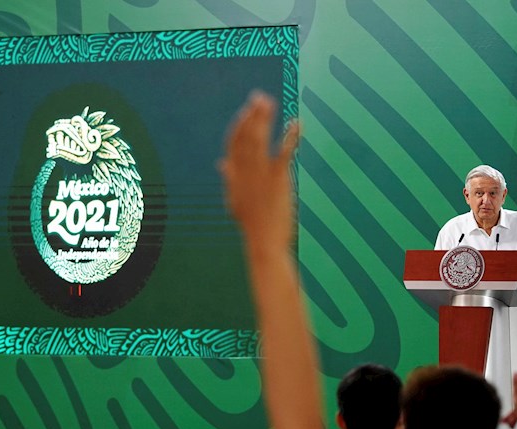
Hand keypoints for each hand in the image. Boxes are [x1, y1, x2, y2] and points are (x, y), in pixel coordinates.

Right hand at [218, 91, 298, 253]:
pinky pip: (283, 152)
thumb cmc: (251, 224)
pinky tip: (296, 122)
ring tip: (270, 102)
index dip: (240, 125)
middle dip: (251, 115)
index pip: (233, 144)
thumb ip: (229, 178)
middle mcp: (244, 172)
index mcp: (234, 176)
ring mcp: (259, 175)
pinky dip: (290, 136)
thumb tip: (220, 162)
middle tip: (259, 97)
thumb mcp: (234, 199)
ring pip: (258, 140)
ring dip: (264, 119)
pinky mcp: (277, 180)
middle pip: (245, 136)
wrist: (263, 243)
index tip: (247, 111)